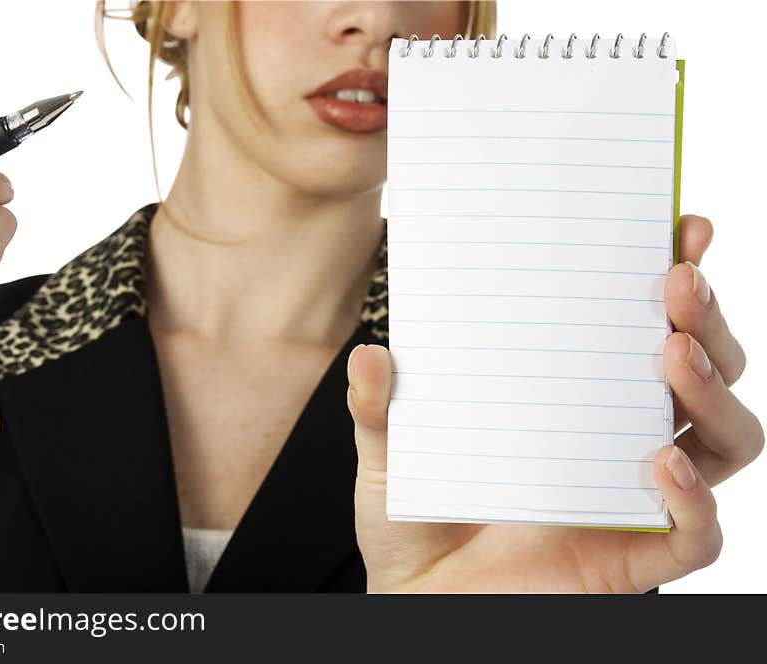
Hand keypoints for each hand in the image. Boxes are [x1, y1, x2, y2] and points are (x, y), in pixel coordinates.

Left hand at [347, 214, 762, 591]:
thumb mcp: (388, 451)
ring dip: (714, 392)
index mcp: (569, 396)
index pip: (640, 329)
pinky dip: (695, 500)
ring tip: (673, 354)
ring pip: (723, 440)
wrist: (414, 599)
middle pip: (701, 370)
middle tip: (678, 283)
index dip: (674, 279)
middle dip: (706, 321)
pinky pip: (695, 534)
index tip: (679, 229)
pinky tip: (660, 463)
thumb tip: (372, 356)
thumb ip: (380, 407)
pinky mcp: (632, 557)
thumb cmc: (411, 516)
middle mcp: (612, 436)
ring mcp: (630, 496)